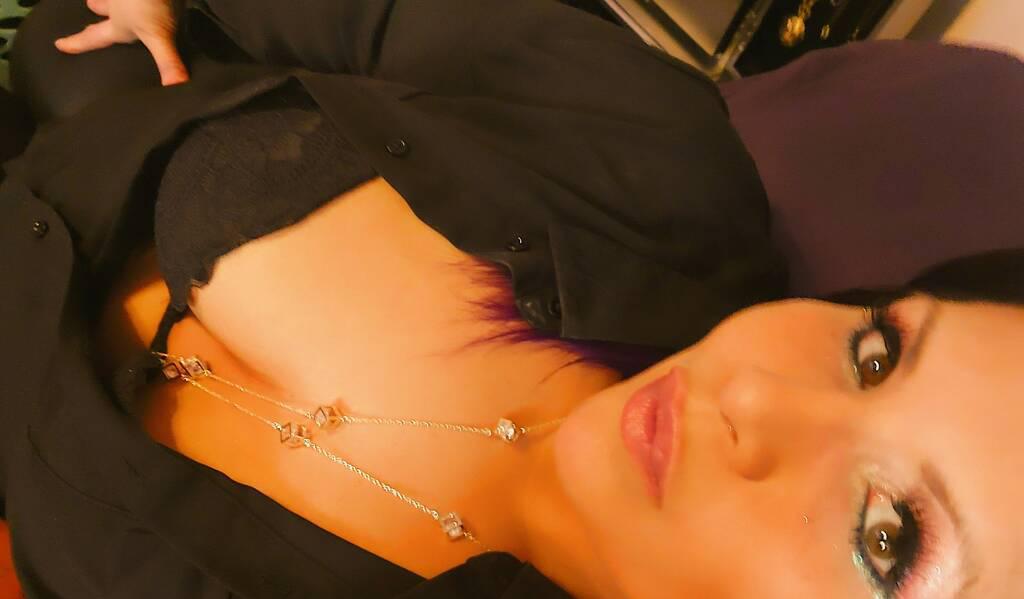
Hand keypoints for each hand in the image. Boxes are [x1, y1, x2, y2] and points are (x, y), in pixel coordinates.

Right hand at [54, 0, 187, 85]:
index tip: (59, 44)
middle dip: (100, 8)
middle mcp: (120, 5)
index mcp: (119, 23)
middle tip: (90, 5)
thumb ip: (167, 61)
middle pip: (106, 8)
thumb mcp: (158, 34)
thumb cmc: (148, 2)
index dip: (78, 43)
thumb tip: (175, 86)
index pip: (95, 37)